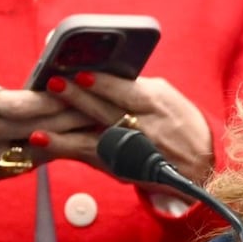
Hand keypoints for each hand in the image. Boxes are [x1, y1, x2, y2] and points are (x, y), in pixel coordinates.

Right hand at [0, 79, 97, 183]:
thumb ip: (13, 96)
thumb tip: (51, 94)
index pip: (33, 106)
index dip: (63, 100)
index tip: (87, 91)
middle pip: (46, 129)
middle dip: (78, 120)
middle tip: (106, 111)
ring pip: (46, 151)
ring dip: (74, 140)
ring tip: (100, 129)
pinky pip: (35, 164)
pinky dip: (56, 153)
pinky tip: (78, 145)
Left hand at [42, 72, 214, 183]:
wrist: (201, 169)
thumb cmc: (183, 127)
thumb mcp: (169, 101)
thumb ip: (137, 88)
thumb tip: (103, 72)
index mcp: (158, 104)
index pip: (126, 90)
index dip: (103, 83)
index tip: (81, 72)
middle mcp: (147, 127)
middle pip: (107, 110)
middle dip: (78, 97)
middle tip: (53, 84)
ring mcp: (133, 149)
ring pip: (94, 135)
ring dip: (65, 126)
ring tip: (40, 117)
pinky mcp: (122, 167)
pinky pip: (89, 155)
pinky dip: (64, 146)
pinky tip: (43, 139)